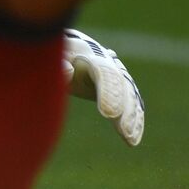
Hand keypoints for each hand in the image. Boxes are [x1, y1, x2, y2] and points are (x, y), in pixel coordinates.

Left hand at [63, 29, 143, 145]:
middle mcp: (111, 65)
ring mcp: (119, 76)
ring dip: (132, 119)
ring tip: (129, 139)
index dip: (109, 94)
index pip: (104, 74)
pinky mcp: (122, 89)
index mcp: (92, 55)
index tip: (109, 114)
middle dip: (124, 110)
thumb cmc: (61, 54)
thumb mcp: (55, 55)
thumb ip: (59, 62)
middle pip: (121, 88)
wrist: (74, 48)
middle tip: (123, 131)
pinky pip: (132, 105)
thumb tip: (68, 71)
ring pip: (130, 97)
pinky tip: (132, 139)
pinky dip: (134, 121)